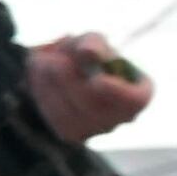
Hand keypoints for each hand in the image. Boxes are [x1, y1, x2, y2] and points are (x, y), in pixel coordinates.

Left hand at [26, 32, 152, 146]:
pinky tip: (37, 76)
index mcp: (138, 93)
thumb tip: (88, 50)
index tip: (97, 79)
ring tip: (40, 61)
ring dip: (50, 86)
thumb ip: (93, 43)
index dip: (118, 92)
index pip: (136, 99)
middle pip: (95, 107)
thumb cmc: (86, 55)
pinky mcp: (71, 134)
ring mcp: (97, 130)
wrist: (63, 72)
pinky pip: (55, 118)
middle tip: (51, 59)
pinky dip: (43, 95)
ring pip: (71, 114)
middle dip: (69, 80)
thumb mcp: (92, 41)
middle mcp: (122, 117)